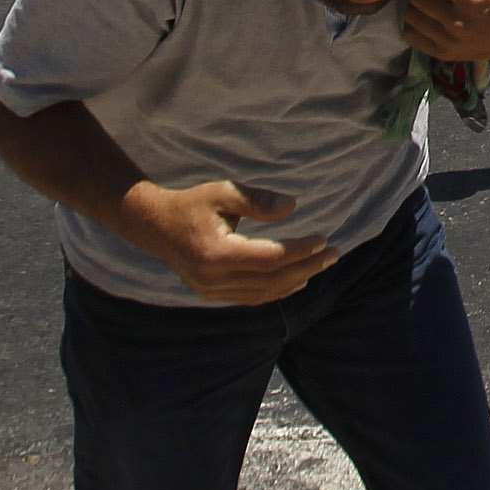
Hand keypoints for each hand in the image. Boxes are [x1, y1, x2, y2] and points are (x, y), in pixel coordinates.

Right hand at [132, 179, 332, 304]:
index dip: (300, 251)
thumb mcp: (223, 192)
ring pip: (262, 293)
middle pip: (270, 280)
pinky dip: (276, 291)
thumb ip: (257, 200)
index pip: (269, 259)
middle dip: (307, 267)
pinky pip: (250, 298)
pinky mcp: (210, 294)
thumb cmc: (191, 204)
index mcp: (216, 254)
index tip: (324, 239)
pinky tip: (297, 280)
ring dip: (296, 280)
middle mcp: (213, 279)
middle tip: (335, 254)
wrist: (154, 226)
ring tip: (322, 265)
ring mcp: (210, 291)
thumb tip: (293, 207)